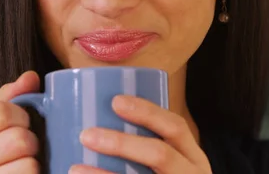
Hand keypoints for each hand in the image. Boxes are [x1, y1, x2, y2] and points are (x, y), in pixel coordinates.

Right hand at [0, 71, 40, 173]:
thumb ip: (12, 99)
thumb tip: (30, 77)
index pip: (0, 111)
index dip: (21, 116)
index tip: (22, 124)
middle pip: (18, 140)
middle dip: (31, 143)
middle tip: (26, 150)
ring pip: (27, 166)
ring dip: (34, 165)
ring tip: (24, 166)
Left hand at [70, 95, 211, 173]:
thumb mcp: (176, 165)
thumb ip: (151, 149)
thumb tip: (107, 122)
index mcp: (193, 158)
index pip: (175, 127)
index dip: (147, 112)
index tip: (116, 101)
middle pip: (160, 154)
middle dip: (122, 143)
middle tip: (87, 135)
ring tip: (75, 169)